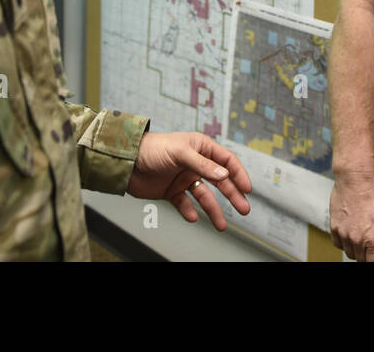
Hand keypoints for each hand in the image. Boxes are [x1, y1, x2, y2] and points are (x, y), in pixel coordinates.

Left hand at [126, 132, 251, 229]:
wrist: (125, 160)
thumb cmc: (152, 148)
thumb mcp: (180, 152)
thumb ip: (202, 165)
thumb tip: (224, 175)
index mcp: (200, 148)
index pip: (226, 160)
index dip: (238, 174)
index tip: (247, 189)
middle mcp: (195, 163)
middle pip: (219, 181)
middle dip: (232, 195)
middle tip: (244, 209)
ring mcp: (183, 178)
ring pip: (204, 196)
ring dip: (213, 210)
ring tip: (221, 225)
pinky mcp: (171, 191)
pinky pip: (185, 203)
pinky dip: (189, 211)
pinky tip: (193, 217)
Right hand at [329, 170, 373, 260]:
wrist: (354, 178)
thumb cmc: (373, 191)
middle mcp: (357, 238)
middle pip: (364, 260)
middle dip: (372, 254)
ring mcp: (344, 234)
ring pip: (351, 253)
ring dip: (359, 249)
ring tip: (364, 234)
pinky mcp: (334, 228)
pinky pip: (339, 245)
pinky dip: (346, 242)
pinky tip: (352, 232)